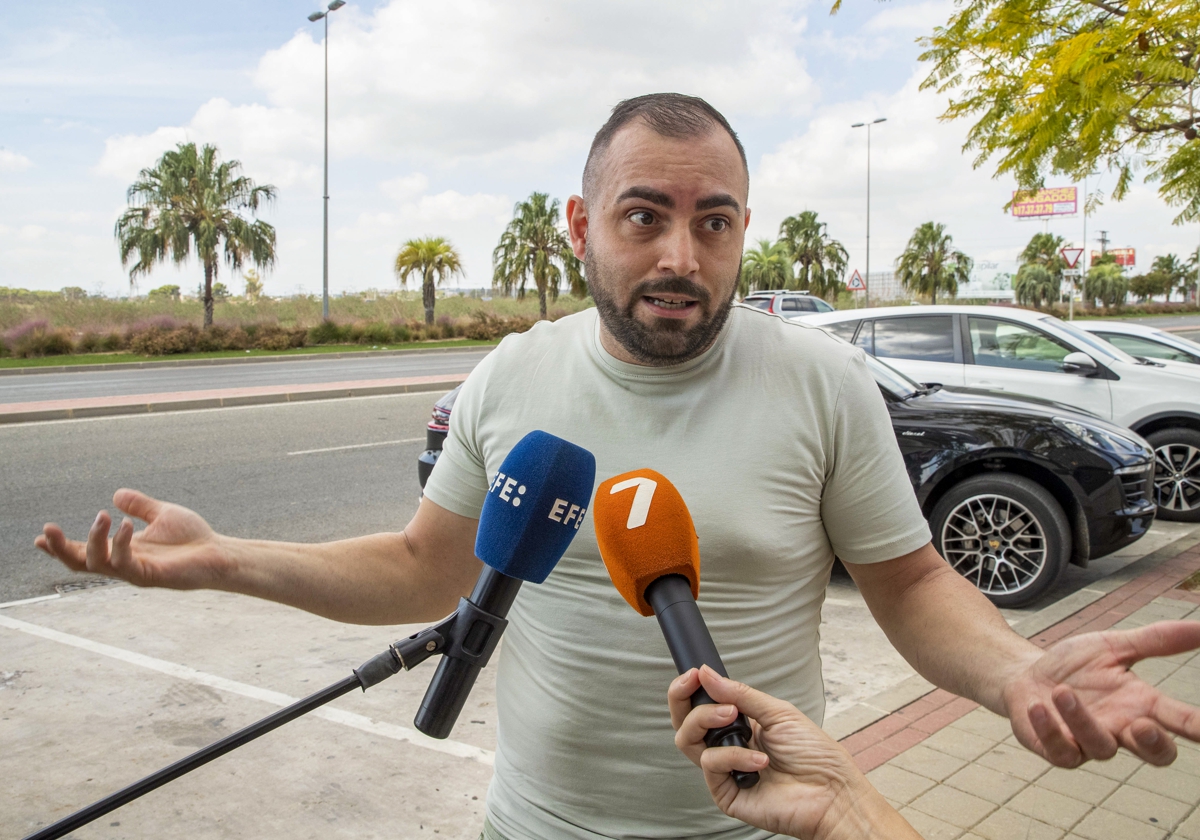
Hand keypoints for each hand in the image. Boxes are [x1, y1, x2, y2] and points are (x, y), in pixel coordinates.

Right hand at [36, 489, 229, 589]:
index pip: (84, 552)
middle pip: (79, 563)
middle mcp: (124, 564)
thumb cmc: (193, 538)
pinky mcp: (149, 577)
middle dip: (59, 549)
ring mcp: (135, 572)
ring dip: (92, 540)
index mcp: (122, 551)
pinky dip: (120, 544)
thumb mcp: (161, 514)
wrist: (219, 553)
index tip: (40, 536)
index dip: (61, 546)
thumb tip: (115, 494)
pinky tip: (125, 525)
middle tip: (46, 531)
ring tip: (101, 517)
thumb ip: (139, 506)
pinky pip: (125, 563)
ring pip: (97, 564)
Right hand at [669, 666, 918, 839]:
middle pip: (685, 722)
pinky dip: (733, 757)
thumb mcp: (778, 712)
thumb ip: (740, 694)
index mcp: (739, 725)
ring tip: (734, 718)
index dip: (688, 688)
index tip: (694, 673)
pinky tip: (759, 759)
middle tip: (698, 684)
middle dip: (685, 698)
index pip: (699, 705)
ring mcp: (725, 771)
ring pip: (688, 741)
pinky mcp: (726, 793)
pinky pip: (711, 766)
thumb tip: (707, 674)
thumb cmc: (815, 756)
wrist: (833, 792)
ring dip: (708, 721)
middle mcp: (727, 747)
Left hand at [1004, 621, 1199, 767]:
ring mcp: (1088, 743)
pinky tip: (1038, 707)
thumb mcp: (1113, 647)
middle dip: (1154, 744)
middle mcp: (1121, 729)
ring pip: (1101, 747)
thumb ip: (1157, 640)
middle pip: (1155, 753)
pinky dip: (1050, 729)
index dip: (1198, 727)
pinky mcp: (1057, 749)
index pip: (1180, 721)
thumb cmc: (1074, 667)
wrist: (1025, 677)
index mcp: (1140, 706)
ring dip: (1082, 720)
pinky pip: (1059, 750)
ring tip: (1063, 692)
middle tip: (1143, 725)